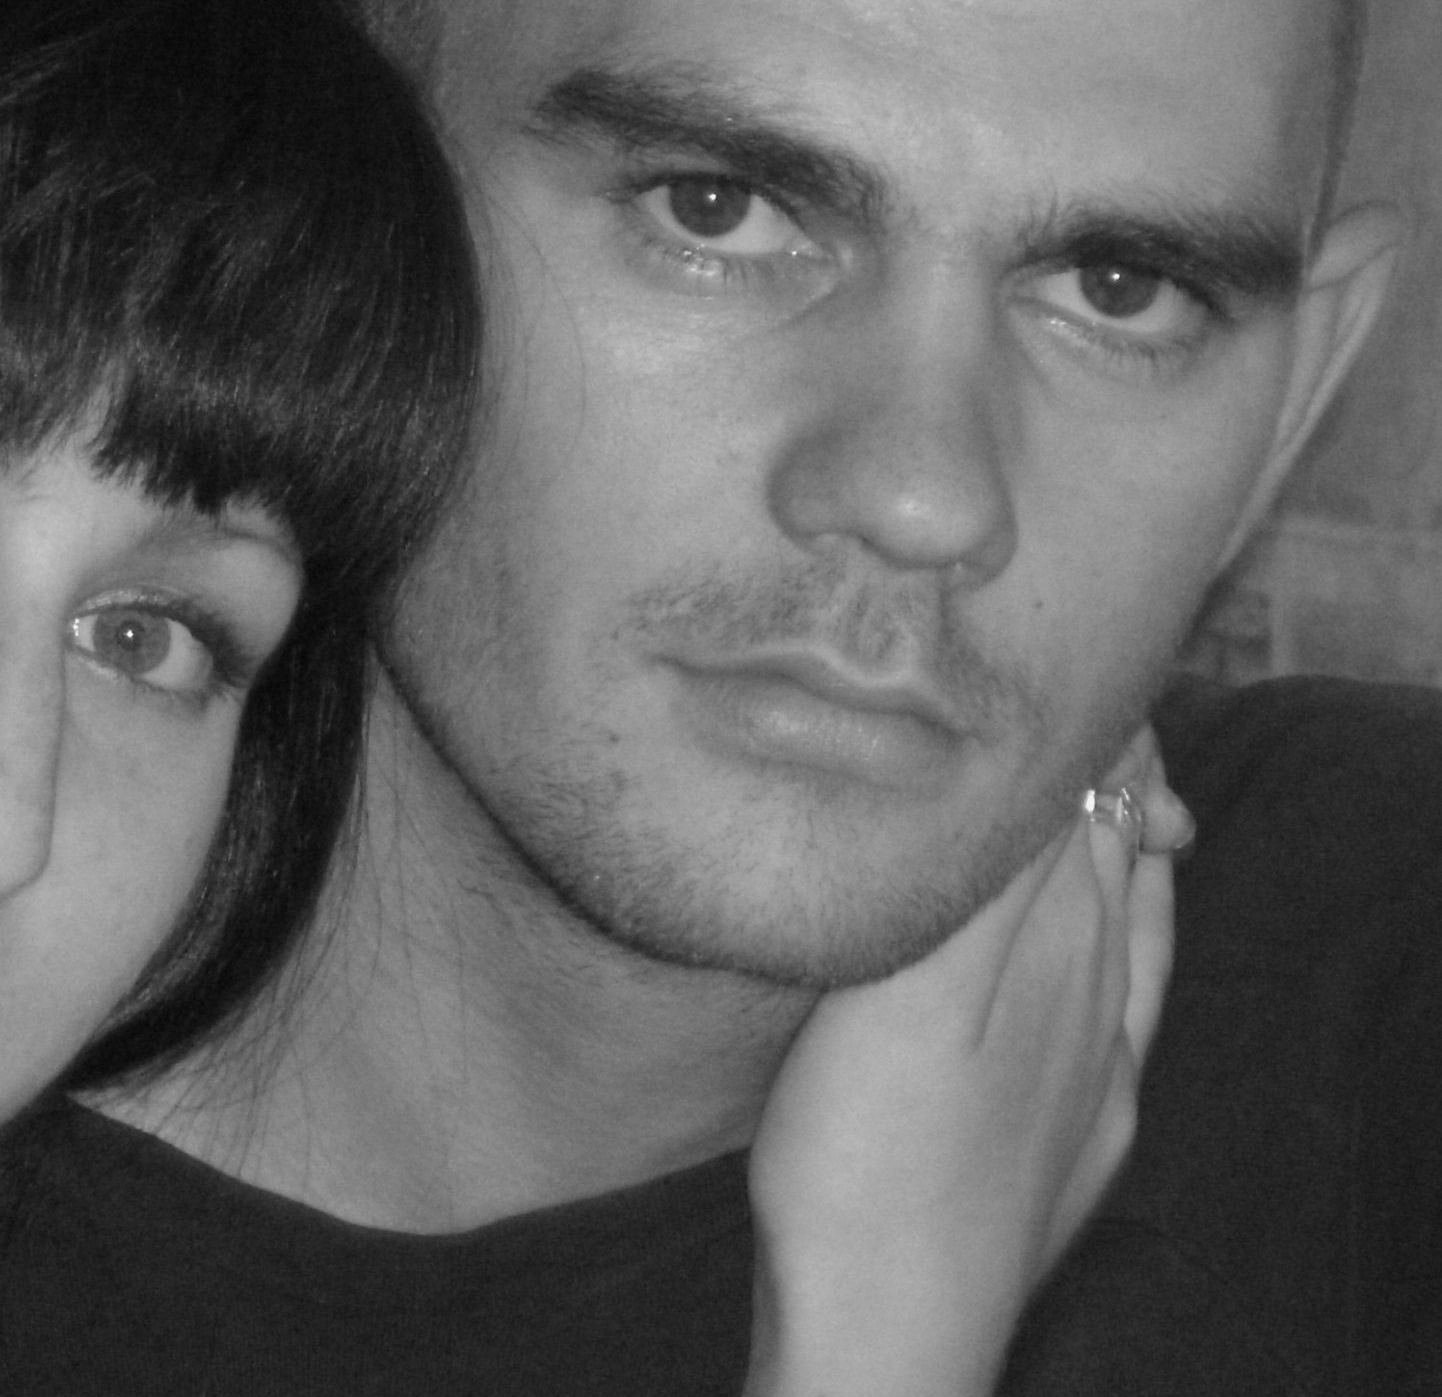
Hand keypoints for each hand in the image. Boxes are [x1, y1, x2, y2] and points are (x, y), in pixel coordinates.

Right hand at [741, 738, 1181, 1396]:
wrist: (887, 1328)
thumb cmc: (865, 1159)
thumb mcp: (908, 989)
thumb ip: (984, 881)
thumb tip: (1048, 770)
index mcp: (1055, 953)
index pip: (1090, 809)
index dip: (1080, 732)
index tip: (1051, 667)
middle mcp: (1095, 1003)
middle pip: (1116, 858)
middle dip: (1102, 776)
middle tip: (1069, 705)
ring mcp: (1094, 1074)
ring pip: (1130, 931)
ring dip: (1117, 854)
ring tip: (1109, 798)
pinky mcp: (1078, 1134)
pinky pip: (1125, 1007)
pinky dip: (1124, 946)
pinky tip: (1105, 958)